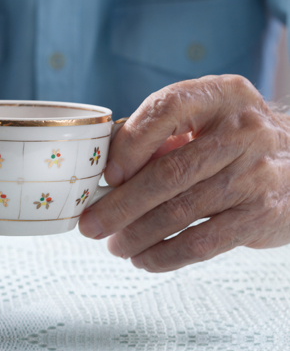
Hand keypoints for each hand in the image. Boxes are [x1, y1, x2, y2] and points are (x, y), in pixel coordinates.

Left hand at [79, 75, 289, 271]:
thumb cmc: (234, 140)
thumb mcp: (205, 120)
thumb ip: (160, 136)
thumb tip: (108, 169)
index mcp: (221, 96)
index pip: (167, 109)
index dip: (130, 143)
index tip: (107, 175)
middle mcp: (243, 131)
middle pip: (169, 172)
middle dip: (121, 205)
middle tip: (91, 225)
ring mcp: (256, 174)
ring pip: (181, 212)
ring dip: (138, 235)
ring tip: (114, 245)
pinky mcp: (262, 215)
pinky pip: (203, 242)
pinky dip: (166, 255)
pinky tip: (144, 259)